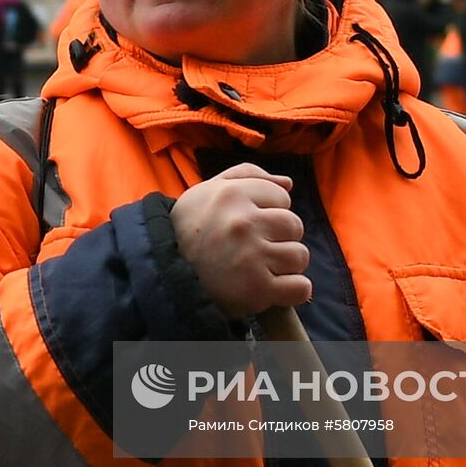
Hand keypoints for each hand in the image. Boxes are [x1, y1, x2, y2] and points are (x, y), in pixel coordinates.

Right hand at [171, 163, 309, 318]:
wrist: (164, 277)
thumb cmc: (189, 230)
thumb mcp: (207, 191)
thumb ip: (247, 176)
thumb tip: (287, 183)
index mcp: (232, 194)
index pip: (282, 197)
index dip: (268, 212)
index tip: (249, 225)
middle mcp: (243, 222)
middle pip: (294, 226)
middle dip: (279, 238)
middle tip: (255, 249)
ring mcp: (251, 256)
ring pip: (299, 256)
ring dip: (285, 265)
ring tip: (261, 268)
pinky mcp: (257, 289)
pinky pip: (301, 287)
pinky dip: (292, 291)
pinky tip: (273, 289)